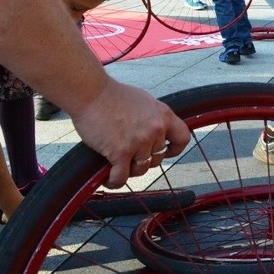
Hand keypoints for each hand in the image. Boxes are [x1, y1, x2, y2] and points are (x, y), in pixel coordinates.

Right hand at [69, 79, 189, 188]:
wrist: (91, 93)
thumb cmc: (112, 95)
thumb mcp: (144, 101)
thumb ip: (153, 117)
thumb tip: (157, 130)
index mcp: (163, 115)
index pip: (182, 138)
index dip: (175, 149)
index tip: (166, 152)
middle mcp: (155, 129)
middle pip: (158, 158)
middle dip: (145, 160)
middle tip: (130, 157)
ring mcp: (139, 142)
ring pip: (141, 169)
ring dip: (129, 170)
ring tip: (117, 167)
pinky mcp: (121, 152)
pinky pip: (121, 177)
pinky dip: (114, 181)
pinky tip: (108, 177)